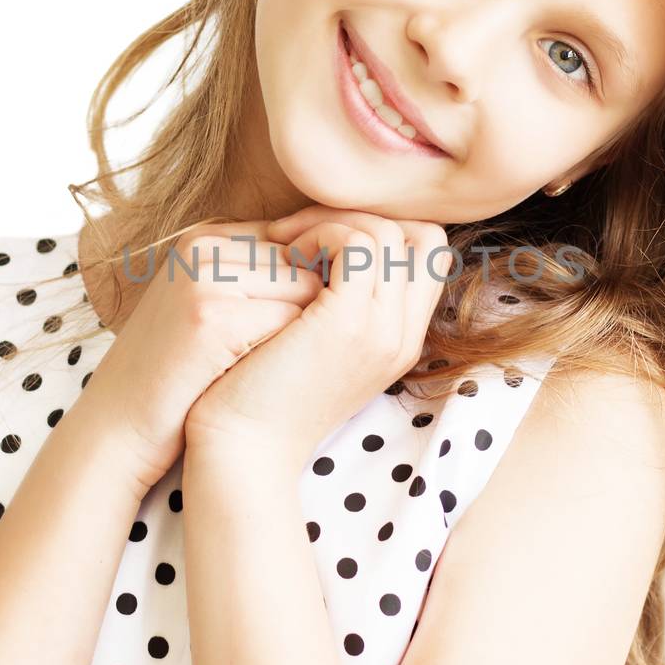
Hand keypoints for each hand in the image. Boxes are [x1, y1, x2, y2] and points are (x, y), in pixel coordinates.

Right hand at [82, 216, 326, 489]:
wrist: (119, 428)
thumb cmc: (178, 374)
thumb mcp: (212, 307)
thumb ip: (258, 277)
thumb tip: (337, 264)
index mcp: (205, 237)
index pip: (294, 240)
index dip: (307, 287)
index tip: (295, 331)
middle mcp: (203, 245)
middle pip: (306, 262)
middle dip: (307, 311)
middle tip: (280, 356)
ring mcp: (204, 277)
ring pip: (307, 288)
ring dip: (301, 332)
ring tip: (264, 365)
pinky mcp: (211, 317)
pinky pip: (291, 321)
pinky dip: (287, 353)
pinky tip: (256, 377)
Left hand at [183, 204, 455, 469]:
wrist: (239, 447)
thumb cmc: (258, 391)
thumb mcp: (312, 342)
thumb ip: (335, 301)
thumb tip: (328, 238)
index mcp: (399, 340)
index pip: (425, 255)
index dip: (378, 231)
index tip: (319, 242)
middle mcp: (402, 336)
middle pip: (421, 237)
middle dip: (360, 218)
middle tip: (299, 236)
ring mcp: (382, 330)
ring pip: (390, 234)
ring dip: (333, 224)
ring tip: (287, 248)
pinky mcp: (349, 324)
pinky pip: (360, 244)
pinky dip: (322, 233)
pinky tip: (285, 255)